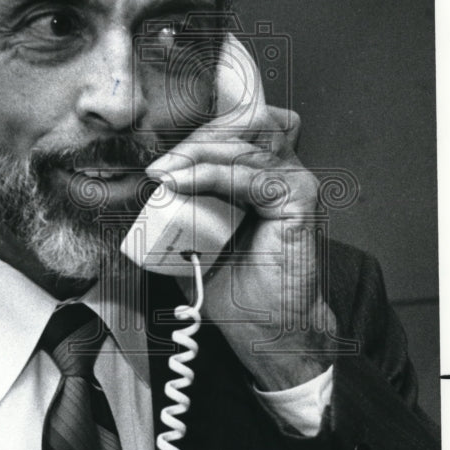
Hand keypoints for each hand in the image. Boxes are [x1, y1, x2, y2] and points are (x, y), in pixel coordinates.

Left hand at [146, 34, 337, 390]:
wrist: (263, 326)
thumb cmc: (234, 283)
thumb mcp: (195, 232)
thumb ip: (183, 200)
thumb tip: (149, 177)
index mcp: (260, 173)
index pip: (232, 127)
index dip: (196, 136)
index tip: (158, 162)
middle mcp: (281, 170)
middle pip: (241, 123)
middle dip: (196, 139)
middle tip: (161, 165)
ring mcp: (293, 181)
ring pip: (246, 142)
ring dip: (200, 152)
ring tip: (167, 173)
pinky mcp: (299, 199)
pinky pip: (253, 174)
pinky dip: (214, 174)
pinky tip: (184, 183)